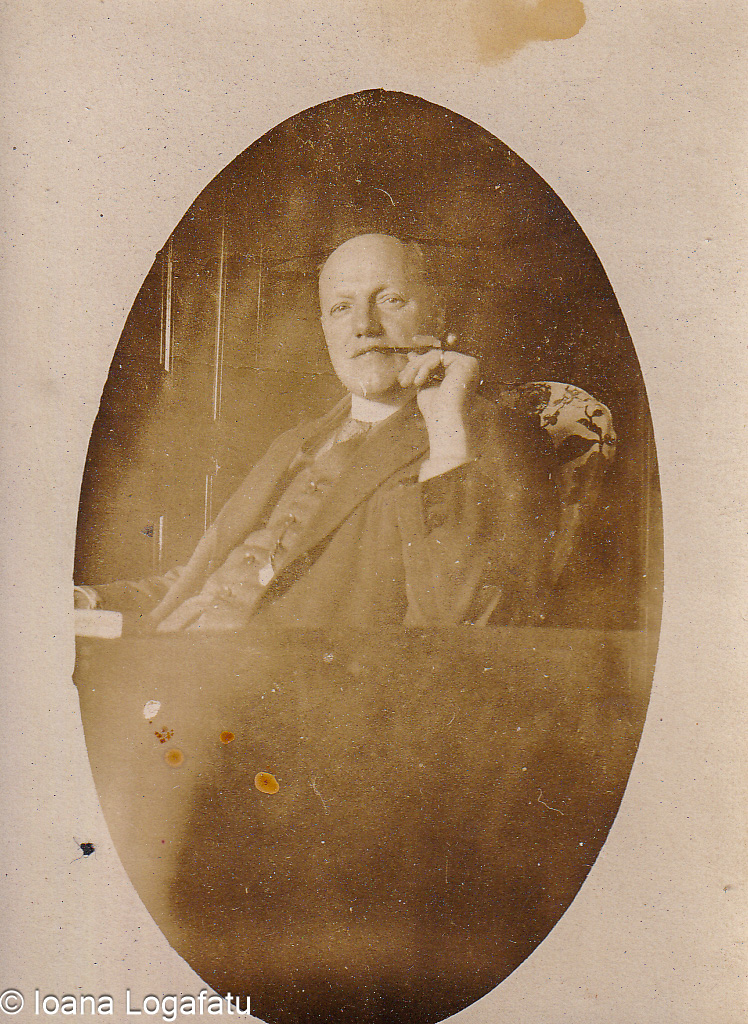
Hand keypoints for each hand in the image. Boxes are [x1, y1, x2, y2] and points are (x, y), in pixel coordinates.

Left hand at [397, 336, 479, 477]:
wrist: (445, 423)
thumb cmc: (436, 411)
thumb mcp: (425, 385)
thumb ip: (422, 370)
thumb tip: (413, 354)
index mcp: (459, 372)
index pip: (435, 360)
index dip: (417, 366)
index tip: (402, 377)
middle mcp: (467, 367)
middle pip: (434, 356)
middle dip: (414, 367)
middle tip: (402, 381)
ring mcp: (469, 364)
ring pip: (434, 355)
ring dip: (416, 368)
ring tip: (407, 383)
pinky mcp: (466, 363)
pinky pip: (438, 357)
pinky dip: (424, 368)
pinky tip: (418, 383)